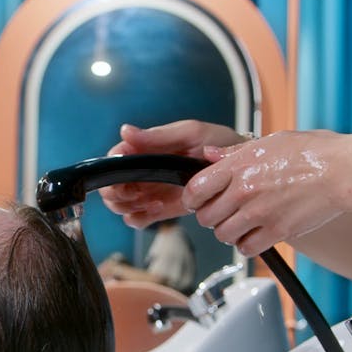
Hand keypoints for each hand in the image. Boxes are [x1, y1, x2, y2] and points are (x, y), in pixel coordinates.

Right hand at [99, 120, 245, 227]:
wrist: (241, 168)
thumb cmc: (217, 142)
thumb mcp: (190, 133)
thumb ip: (157, 135)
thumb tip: (125, 131)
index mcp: (145, 148)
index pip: (114, 159)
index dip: (113, 171)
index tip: (127, 177)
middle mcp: (142, 170)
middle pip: (111, 187)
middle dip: (118, 194)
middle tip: (137, 194)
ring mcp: (149, 191)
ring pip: (120, 205)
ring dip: (128, 207)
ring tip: (154, 201)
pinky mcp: (159, 209)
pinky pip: (137, 220)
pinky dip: (139, 219)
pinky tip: (157, 209)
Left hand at [184, 130, 344, 256]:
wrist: (342, 171)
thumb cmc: (312, 152)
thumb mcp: (269, 141)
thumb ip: (235, 152)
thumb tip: (210, 155)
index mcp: (239, 165)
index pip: (195, 189)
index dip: (192, 198)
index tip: (197, 200)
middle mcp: (244, 190)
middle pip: (206, 217)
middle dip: (211, 216)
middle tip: (223, 212)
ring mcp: (259, 213)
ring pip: (223, 235)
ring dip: (229, 232)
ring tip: (241, 224)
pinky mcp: (277, 231)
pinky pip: (247, 248)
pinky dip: (248, 245)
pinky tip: (256, 235)